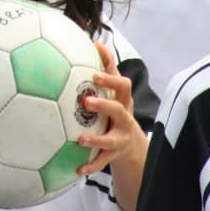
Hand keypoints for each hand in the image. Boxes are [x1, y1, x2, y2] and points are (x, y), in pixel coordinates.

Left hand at [76, 41, 148, 210]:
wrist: (132, 144)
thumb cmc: (116, 107)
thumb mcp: (114, 89)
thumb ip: (106, 67)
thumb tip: (94, 40)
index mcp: (122, 99)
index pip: (122, 84)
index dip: (110, 78)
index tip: (93, 72)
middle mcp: (125, 117)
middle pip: (119, 109)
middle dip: (104, 104)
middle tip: (86, 101)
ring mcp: (120, 137)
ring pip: (111, 139)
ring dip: (95, 139)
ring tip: (79, 139)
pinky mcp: (114, 155)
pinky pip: (102, 163)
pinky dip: (90, 165)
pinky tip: (77, 169)